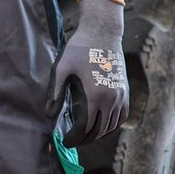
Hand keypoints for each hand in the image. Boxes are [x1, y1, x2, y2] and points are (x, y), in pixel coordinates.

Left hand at [51, 0, 127, 145]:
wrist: (102, 32)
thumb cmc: (79, 48)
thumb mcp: (62, 68)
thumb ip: (55, 92)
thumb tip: (49, 114)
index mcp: (95, 96)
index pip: (85, 128)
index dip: (74, 138)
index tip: (65, 141)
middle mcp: (111, 100)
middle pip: (99, 131)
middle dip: (85, 139)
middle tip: (73, 140)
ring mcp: (121, 96)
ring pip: (111, 126)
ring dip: (98, 133)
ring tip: (85, 133)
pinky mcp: (125, 92)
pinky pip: (121, 117)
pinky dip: (112, 125)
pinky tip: (101, 123)